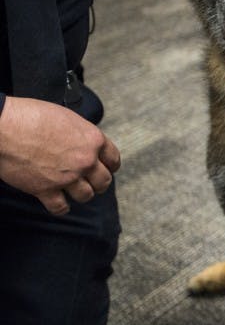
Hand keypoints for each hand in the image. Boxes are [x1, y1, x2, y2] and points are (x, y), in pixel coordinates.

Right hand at [0, 96, 120, 214]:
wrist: (4, 127)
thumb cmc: (30, 116)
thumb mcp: (66, 118)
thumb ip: (79, 134)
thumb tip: (81, 141)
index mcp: (92, 139)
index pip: (113, 158)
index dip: (110, 165)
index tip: (108, 168)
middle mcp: (84, 160)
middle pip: (103, 181)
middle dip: (99, 183)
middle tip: (93, 183)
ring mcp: (67, 177)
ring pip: (86, 196)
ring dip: (81, 195)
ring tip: (75, 192)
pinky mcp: (46, 190)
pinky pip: (61, 207)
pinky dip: (61, 208)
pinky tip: (59, 204)